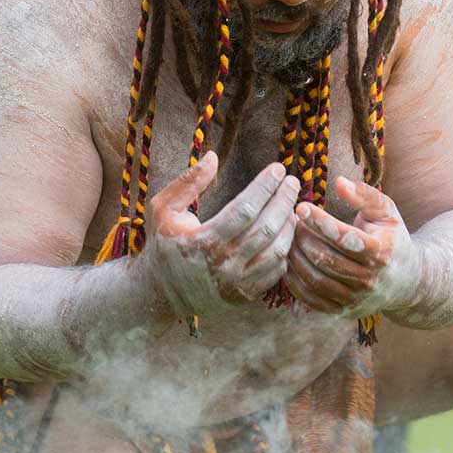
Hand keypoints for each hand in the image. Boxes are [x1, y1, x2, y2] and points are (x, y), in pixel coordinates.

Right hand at [144, 153, 300, 318]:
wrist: (160, 293)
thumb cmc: (163, 245)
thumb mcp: (162, 209)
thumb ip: (187, 182)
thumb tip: (213, 157)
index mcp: (203, 241)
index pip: (244, 209)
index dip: (265, 187)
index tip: (278, 169)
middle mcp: (223, 264)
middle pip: (266, 228)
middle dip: (284, 201)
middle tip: (293, 182)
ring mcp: (237, 282)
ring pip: (276, 251)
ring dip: (289, 226)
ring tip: (292, 206)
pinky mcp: (245, 295)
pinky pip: (276, 271)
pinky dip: (285, 250)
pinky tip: (286, 233)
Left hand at [284, 177, 421, 318]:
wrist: (407, 282)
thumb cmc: (392, 239)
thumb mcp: (387, 212)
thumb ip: (365, 195)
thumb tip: (339, 182)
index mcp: (381, 253)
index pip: (344, 238)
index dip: (320, 221)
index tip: (301, 206)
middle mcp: (369, 280)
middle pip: (325, 259)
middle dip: (302, 237)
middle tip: (289, 221)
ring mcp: (355, 299)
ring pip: (315, 279)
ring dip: (295, 257)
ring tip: (287, 238)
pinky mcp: (343, 311)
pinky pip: (311, 299)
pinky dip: (295, 281)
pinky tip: (288, 261)